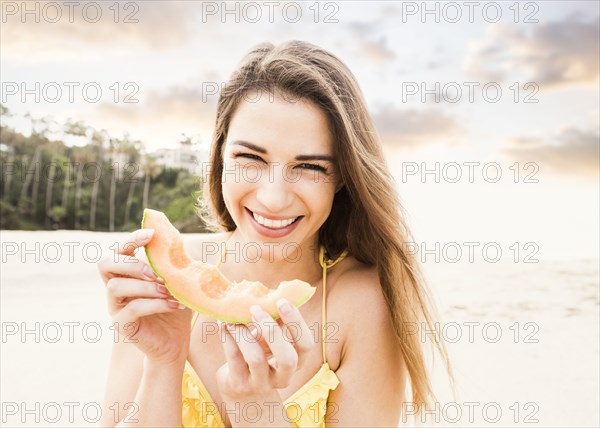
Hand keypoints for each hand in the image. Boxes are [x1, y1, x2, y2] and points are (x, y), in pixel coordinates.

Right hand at [98, 228, 191, 364]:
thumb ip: (175, 261)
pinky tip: (174, 304)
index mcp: (128, 273)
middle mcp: (116, 287)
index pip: (119, 250)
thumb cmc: (176, 306)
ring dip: (145, 285)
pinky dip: (155, 304)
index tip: (151, 234)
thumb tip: (177, 237)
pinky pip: (131, 309)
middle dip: (130, 262)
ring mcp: (116, 307)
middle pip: (105, 263)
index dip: (132, 239)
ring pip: (115, 286)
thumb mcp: (179, 281)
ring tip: (168, 290)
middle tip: (155, 272)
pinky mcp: (122, 325)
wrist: (176, 341)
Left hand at [216, 299, 314, 400]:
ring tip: (234, 318)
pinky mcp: (240, 384)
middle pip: (287, 359)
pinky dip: (228, 336)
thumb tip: (271, 294)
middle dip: (272, 330)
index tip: (281, 301)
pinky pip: (234, 357)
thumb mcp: (271, 341)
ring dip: (244, 332)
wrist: (240, 385)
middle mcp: (283, 377)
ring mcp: (262, 384)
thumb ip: (276, 323)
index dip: (296, 323)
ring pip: (256, 358)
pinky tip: (224, 323)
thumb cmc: (260, 353)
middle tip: (256, 309)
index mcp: (297, 362)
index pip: (306, 345)